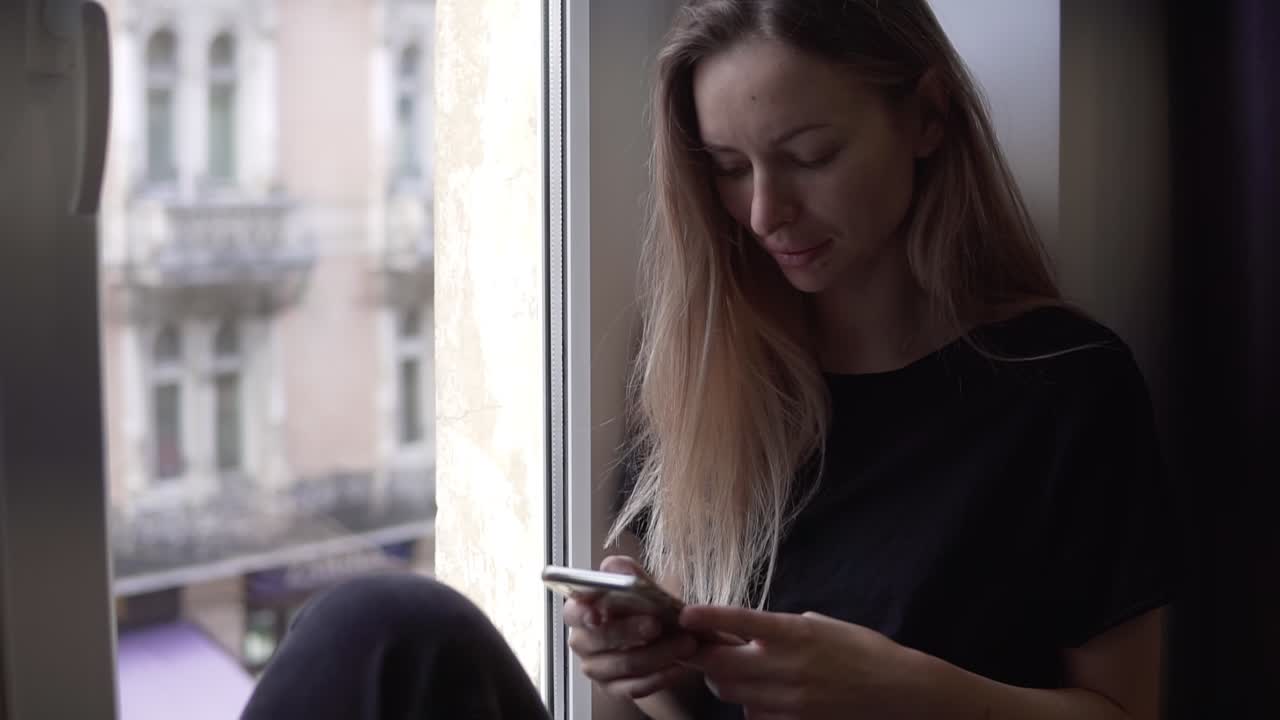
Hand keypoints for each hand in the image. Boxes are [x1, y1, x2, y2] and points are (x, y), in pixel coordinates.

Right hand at [563, 556, 699, 699]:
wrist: (660, 638)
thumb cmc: (641, 607)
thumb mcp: (637, 586)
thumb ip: (626, 573)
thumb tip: (615, 566)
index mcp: (580, 611)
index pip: (574, 611)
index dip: (584, 613)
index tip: (598, 615)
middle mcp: (582, 641)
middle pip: (600, 639)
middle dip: (631, 631)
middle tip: (659, 624)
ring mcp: (596, 668)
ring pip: (624, 664)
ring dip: (658, 654)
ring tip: (686, 643)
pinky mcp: (614, 689)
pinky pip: (636, 687)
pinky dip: (661, 676)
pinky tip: (681, 666)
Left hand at [679, 605, 913, 718]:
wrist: (898, 691)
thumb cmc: (863, 650)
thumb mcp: (822, 625)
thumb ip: (783, 627)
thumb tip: (750, 632)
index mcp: (794, 633)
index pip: (736, 621)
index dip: (705, 618)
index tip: (684, 614)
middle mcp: (786, 666)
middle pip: (719, 665)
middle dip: (702, 655)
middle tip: (697, 646)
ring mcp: (787, 700)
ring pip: (729, 692)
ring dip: (722, 679)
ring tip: (734, 668)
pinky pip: (752, 714)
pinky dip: (748, 704)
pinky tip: (762, 694)